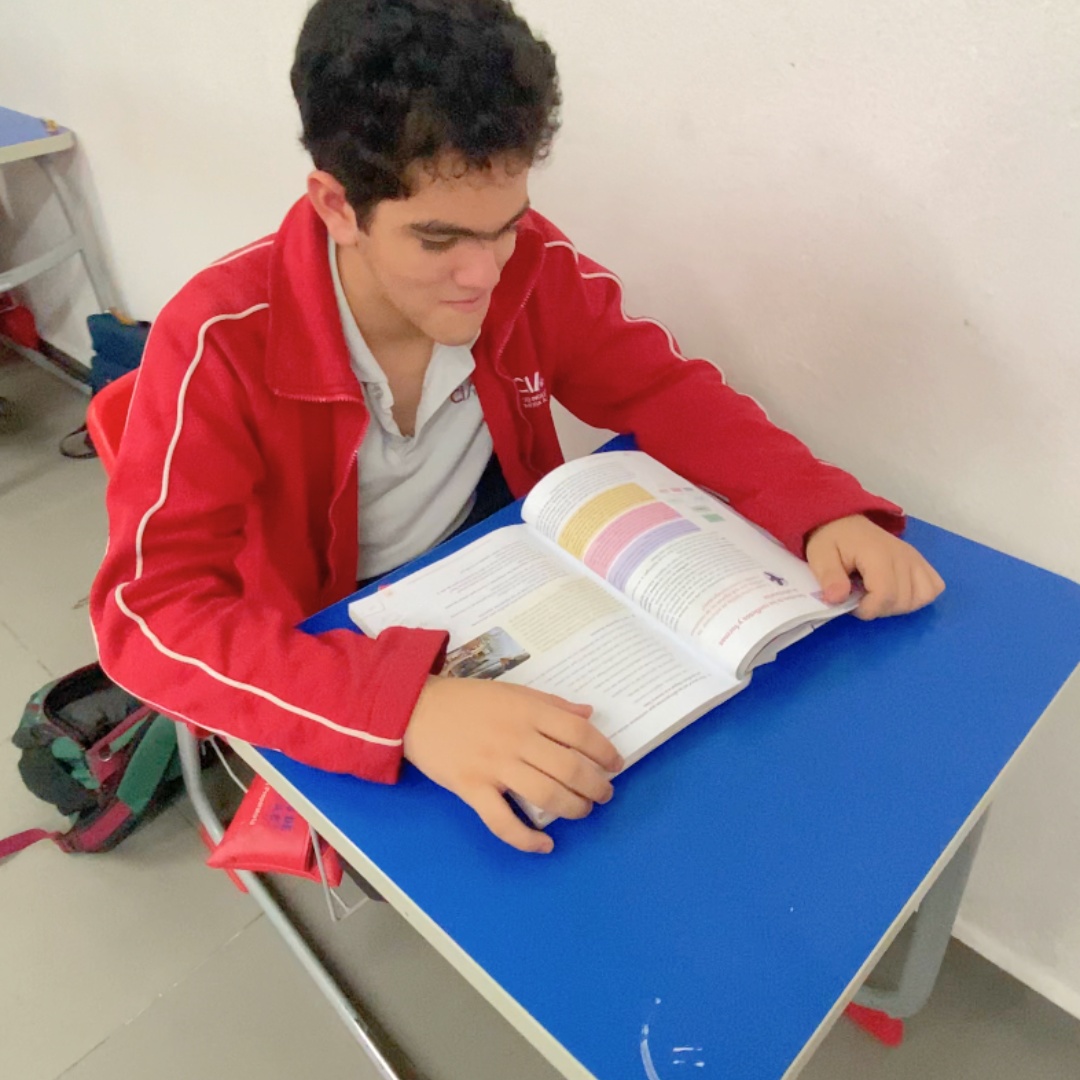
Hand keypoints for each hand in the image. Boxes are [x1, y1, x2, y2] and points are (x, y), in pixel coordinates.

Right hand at [403, 677, 621, 853]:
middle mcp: (517, 738)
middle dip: (595, 786)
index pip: (580, 733)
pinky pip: (503, 821)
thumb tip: (588, 714)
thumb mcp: (514, 691)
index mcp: (529, 710)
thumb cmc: (468, 699)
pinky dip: (527, 838)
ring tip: (583, 811)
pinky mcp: (471, 789)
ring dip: (573, 808)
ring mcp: (494, 765)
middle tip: (603, 794)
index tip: (615, 765)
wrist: (415, 708)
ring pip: (545, 795)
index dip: (604, 752)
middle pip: (569, 768)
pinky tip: (545, 844)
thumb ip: (552, 704)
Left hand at [806, 515, 944, 619]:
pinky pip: (934, 587)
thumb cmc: (832, 540)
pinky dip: (918, 596)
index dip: (866, 609)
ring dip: (898, 605)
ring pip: (921, 598)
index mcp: (878, 554)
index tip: (850, 601)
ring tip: (877, 594)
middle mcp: (903, 556)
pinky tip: (898, 591)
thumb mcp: (820, 556)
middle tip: (860, 596)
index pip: (885, 596)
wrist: (845, 522)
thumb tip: (837, 599)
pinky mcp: (920, 561)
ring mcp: (915, 558)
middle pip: (903, 601)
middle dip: (879, 608)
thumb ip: (829, 577)